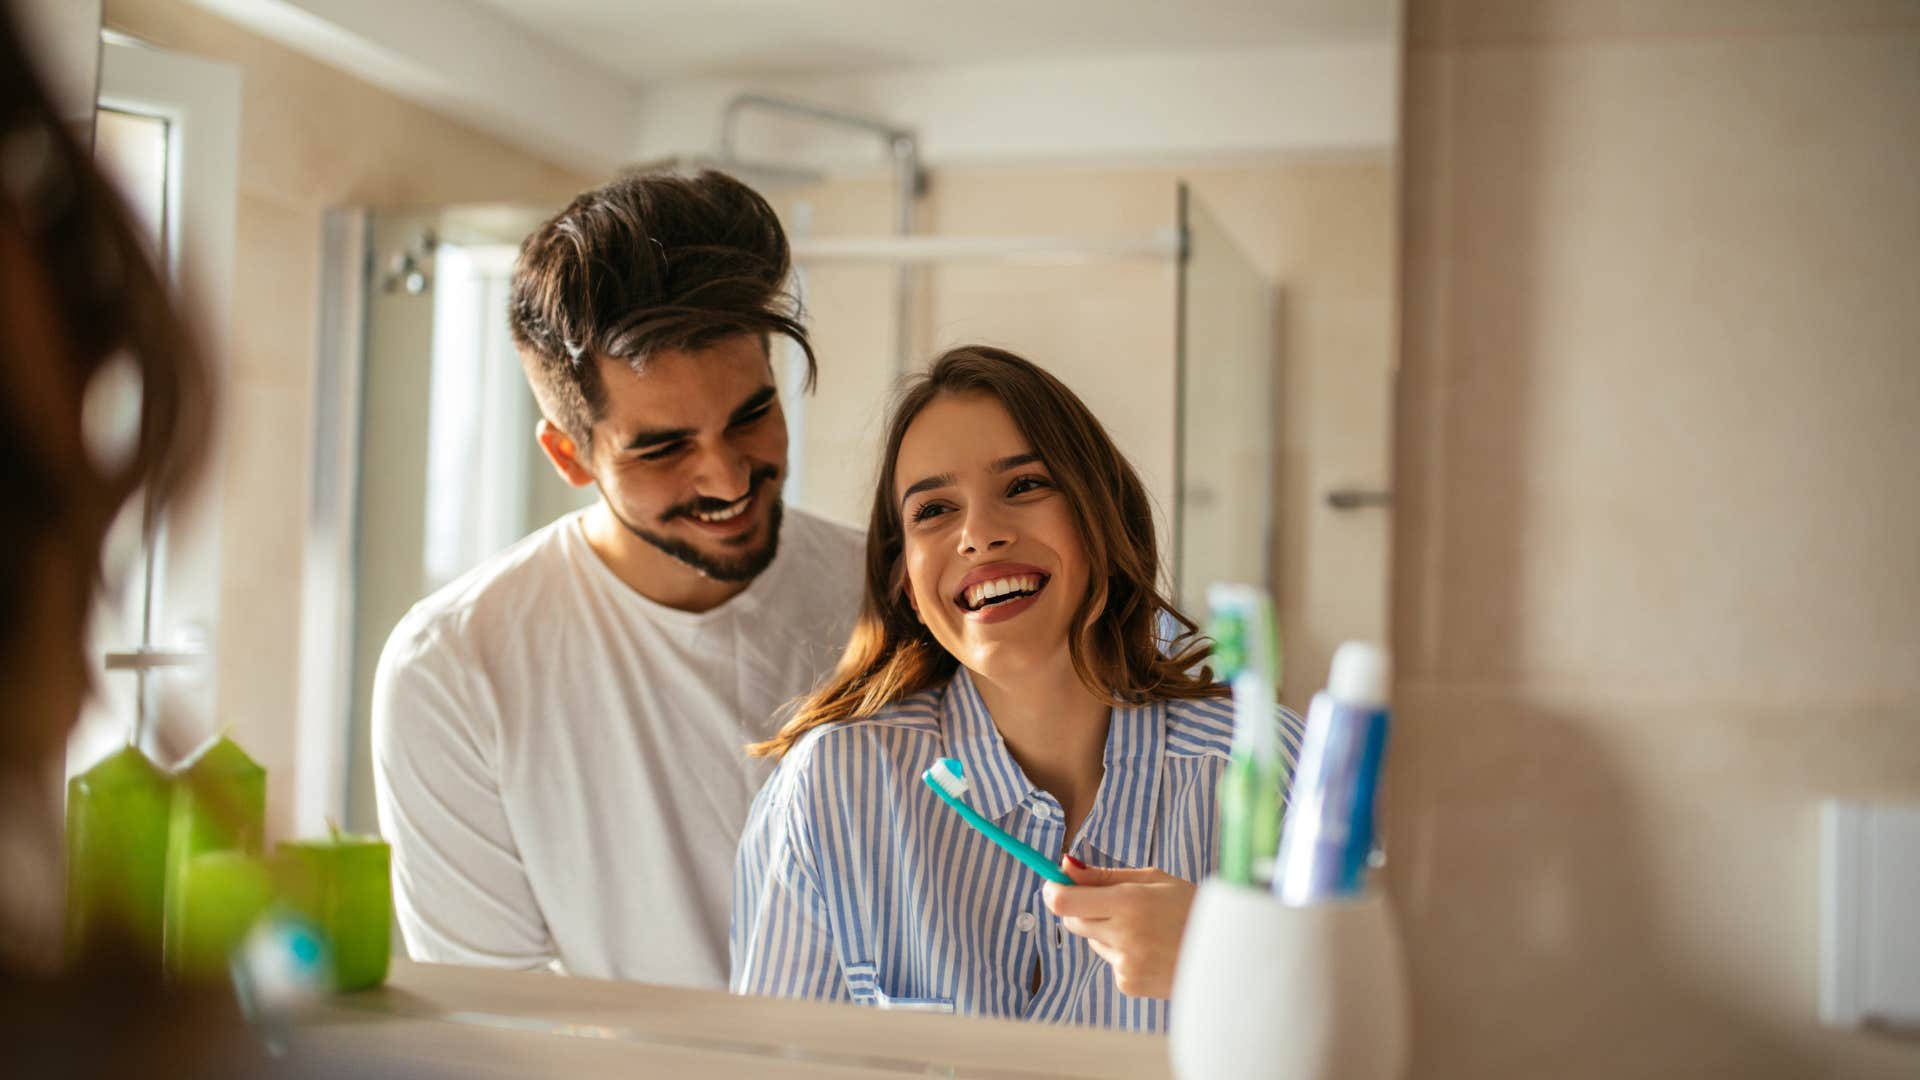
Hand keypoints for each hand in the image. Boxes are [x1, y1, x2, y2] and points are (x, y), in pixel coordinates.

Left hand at [1042, 856, 1196, 999]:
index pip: (1065, 902)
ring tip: (1144, 930)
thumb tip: (1065, 865)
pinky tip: (1150, 950)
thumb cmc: (1190, 908)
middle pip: (1072, 922)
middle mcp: (1123, 934)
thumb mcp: (1153, 880)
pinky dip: (1122, 955)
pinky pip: (1110, 962)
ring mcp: (1125, 963)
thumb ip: (1104, 875)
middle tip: (1112, 903)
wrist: (1227, 953)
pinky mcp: (1128, 984)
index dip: (1053, 892)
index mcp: (1129, 902)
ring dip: (1106, 933)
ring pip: (1092, 942)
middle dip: (1081, 910)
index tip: (1053, 885)